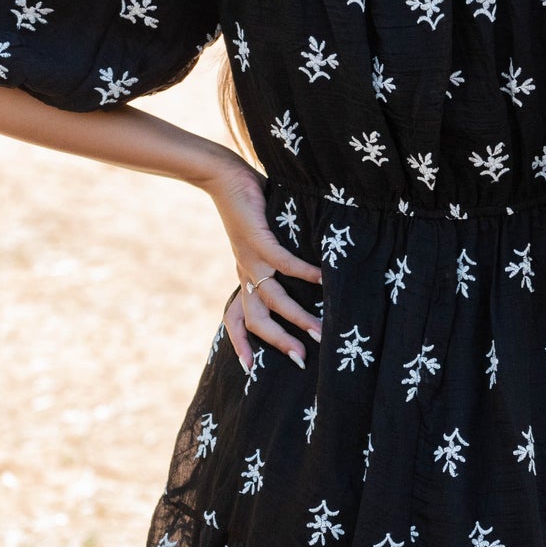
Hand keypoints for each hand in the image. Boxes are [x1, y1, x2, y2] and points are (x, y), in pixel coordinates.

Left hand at [198, 153, 322, 370]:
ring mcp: (250, 258)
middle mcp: (244, 272)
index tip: (250, 370)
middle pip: (256, 320)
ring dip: (297, 317)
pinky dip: (304, 273)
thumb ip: (278, 257)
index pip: (235, 318)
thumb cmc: (247, 205)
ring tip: (320, 330)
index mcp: (243, 276)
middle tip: (302, 360)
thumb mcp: (260, 239)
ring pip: (273, 299)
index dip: (240, 344)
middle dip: (279, 342)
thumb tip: (308, 271)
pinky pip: (283, 263)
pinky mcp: (258, 239)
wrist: (222, 177)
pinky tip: (323, 280)